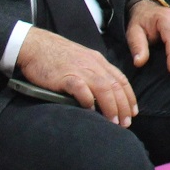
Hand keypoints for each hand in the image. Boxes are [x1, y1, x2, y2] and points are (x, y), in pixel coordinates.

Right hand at [15, 27, 137, 126]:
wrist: (36, 45)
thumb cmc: (57, 56)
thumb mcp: (82, 61)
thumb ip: (94, 74)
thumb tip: (104, 95)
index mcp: (99, 62)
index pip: (121, 80)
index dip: (129, 97)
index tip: (133, 112)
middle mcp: (93, 65)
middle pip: (115, 86)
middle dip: (123, 106)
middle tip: (126, 123)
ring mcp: (80, 69)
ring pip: (103, 88)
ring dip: (111, 106)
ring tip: (114, 122)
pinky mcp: (65, 76)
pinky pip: (80, 88)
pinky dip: (88, 99)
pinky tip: (90, 111)